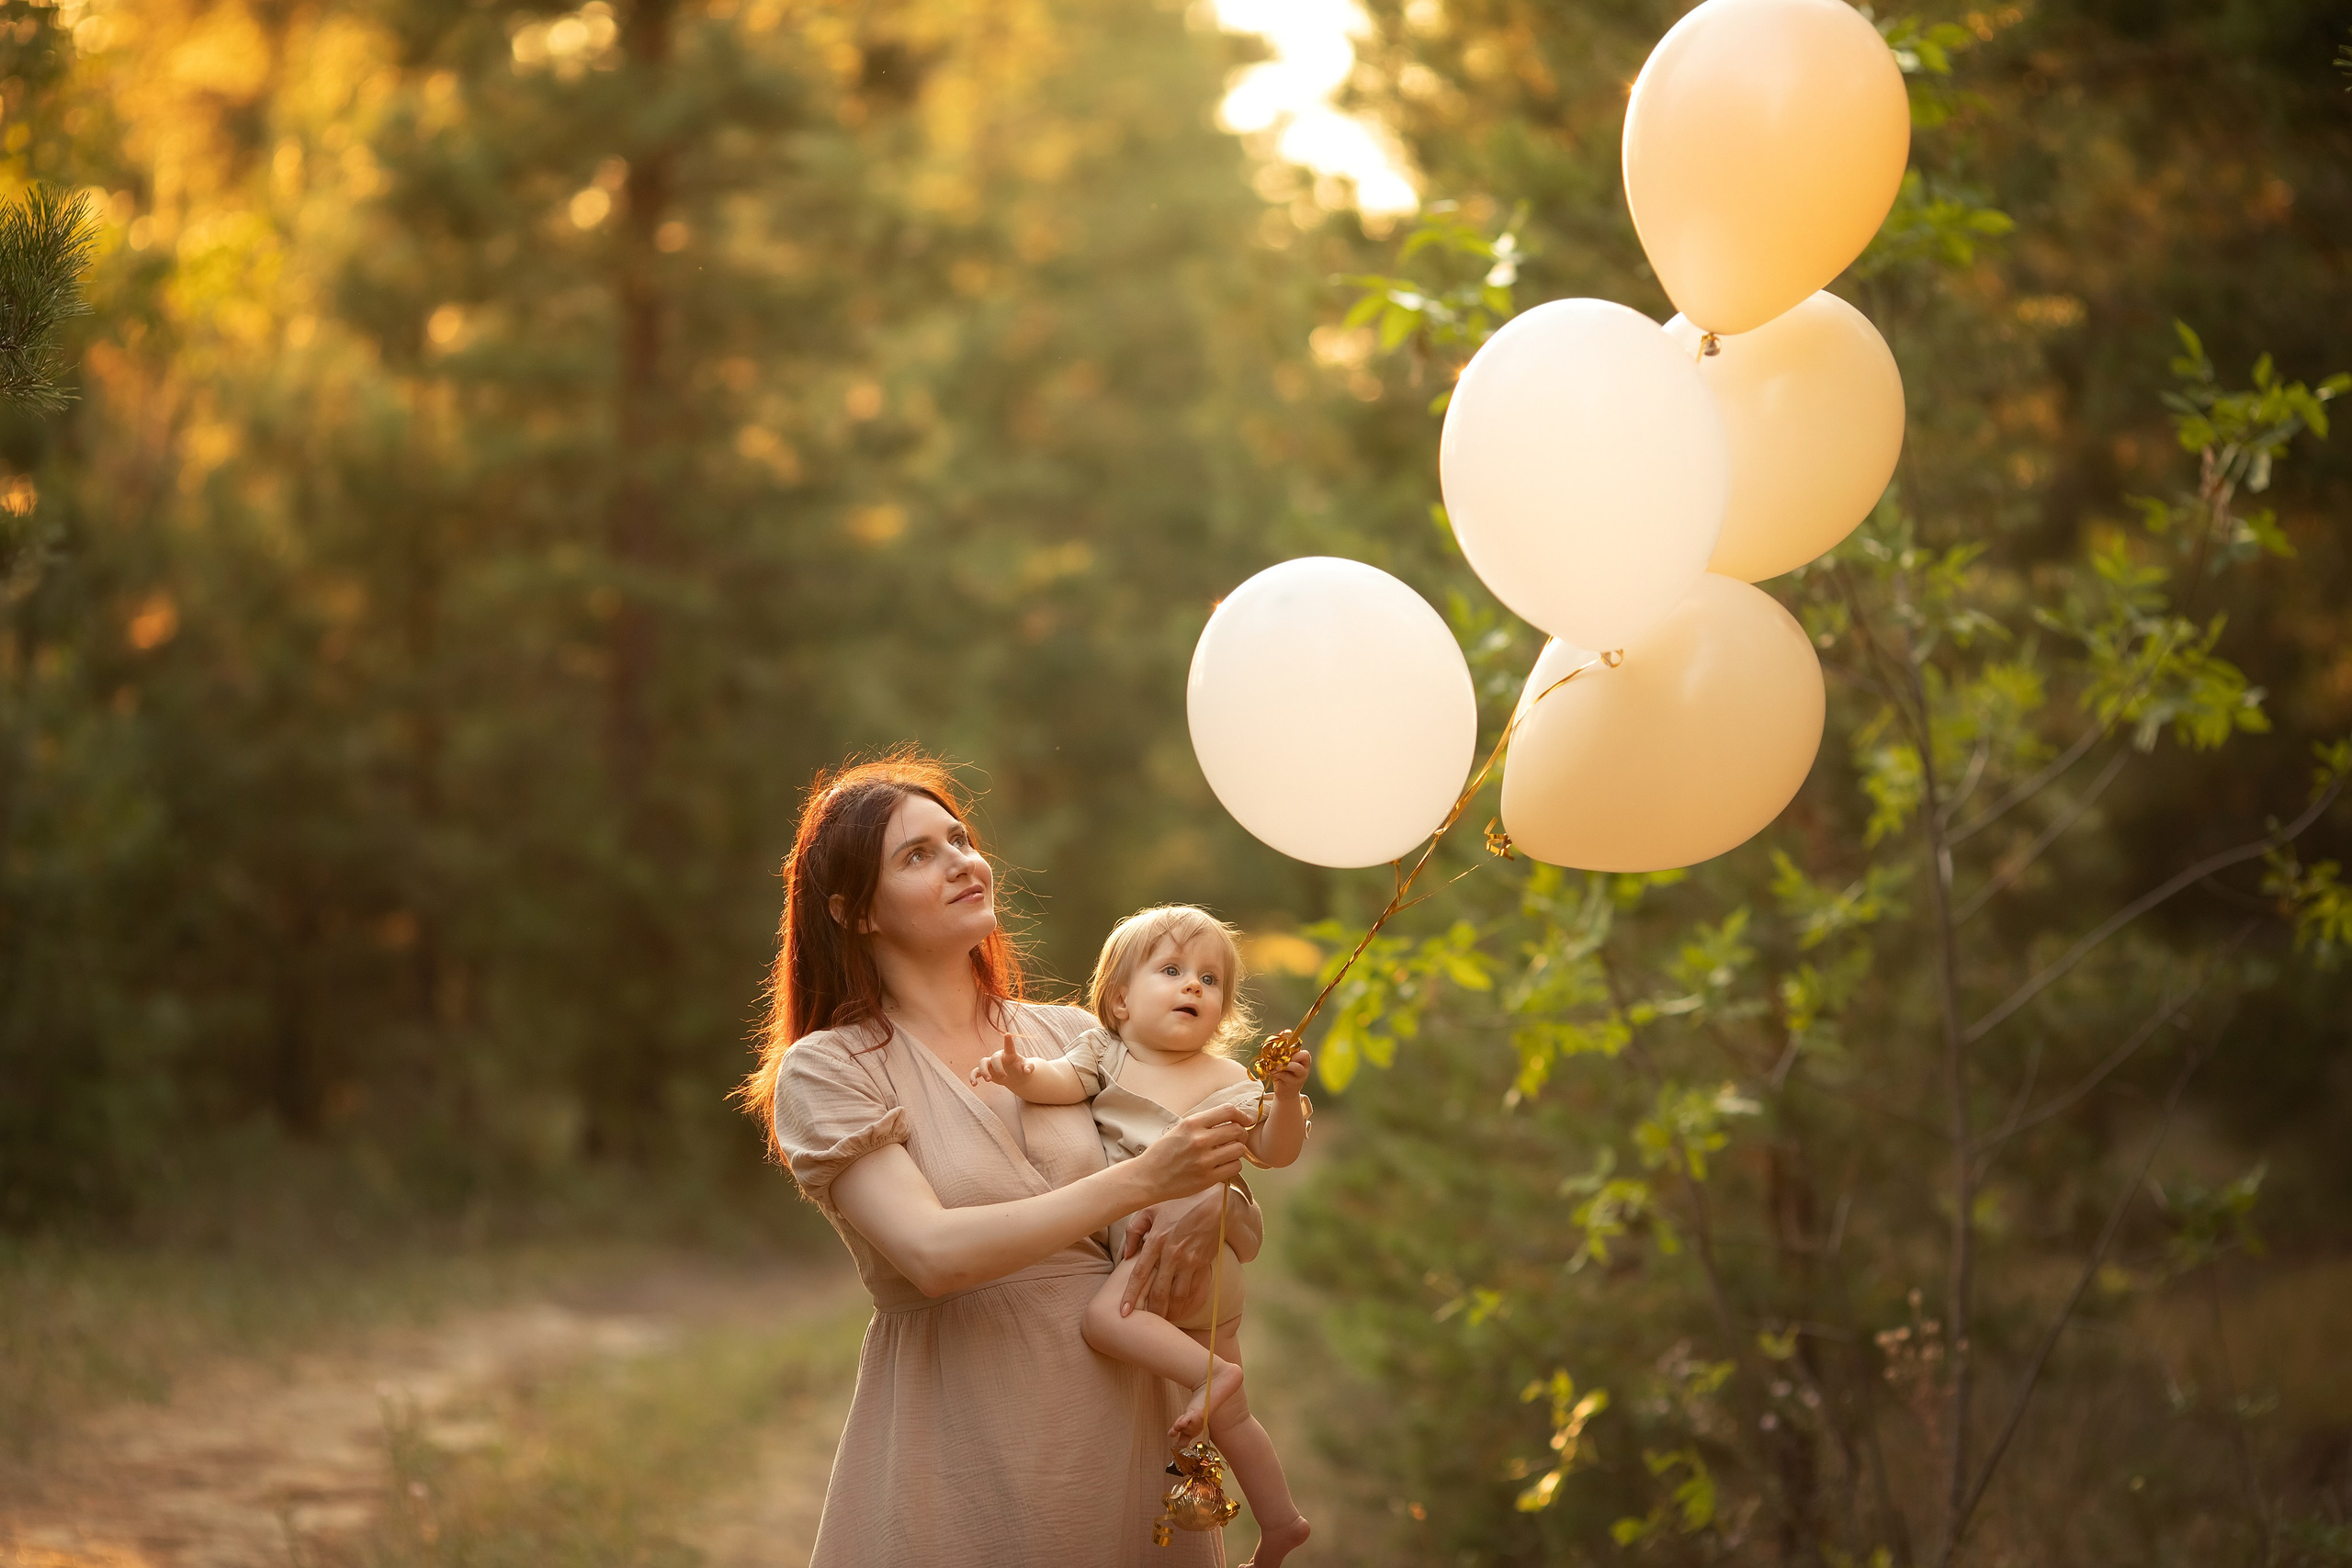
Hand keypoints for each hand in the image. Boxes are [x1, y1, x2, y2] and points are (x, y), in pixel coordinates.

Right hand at [969, 1038, 1031, 1090]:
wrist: (1015, 1075)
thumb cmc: (1021, 1068)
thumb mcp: (1027, 1067)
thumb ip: (1029, 1067)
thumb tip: (1028, 1071)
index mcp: (1009, 1054)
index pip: (1009, 1046)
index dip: (1008, 1041)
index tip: (1008, 1035)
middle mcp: (998, 1057)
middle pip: (994, 1058)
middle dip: (998, 1067)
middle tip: (1004, 1077)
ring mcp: (990, 1063)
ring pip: (982, 1063)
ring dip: (984, 1071)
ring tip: (988, 1080)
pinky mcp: (985, 1071)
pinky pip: (976, 1072)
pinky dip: (973, 1077)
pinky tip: (974, 1084)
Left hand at [1120, 1186, 1235, 1320]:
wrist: (1215, 1203)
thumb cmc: (1180, 1203)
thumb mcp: (1152, 1209)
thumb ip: (1135, 1229)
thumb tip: (1127, 1254)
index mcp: (1157, 1241)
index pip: (1139, 1274)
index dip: (1130, 1295)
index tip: (1123, 1313)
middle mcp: (1172, 1255)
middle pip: (1159, 1292)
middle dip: (1151, 1311)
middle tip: (1144, 1325)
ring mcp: (1190, 1261)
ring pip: (1178, 1296)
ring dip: (1170, 1312)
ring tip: (1163, 1322)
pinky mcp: (1203, 1264)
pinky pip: (1194, 1291)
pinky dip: (1187, 1304)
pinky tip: (1181, 1311)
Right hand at [1131, 1103, 1249, 1202]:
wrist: (1149, 1177)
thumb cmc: (1164, 1153)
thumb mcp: (1180, 1129)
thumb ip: (1203, 1123)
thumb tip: (1231, 1118)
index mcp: (1191, 1124)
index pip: (1228, 1111)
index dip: (1241, 1115)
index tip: (1245, 1120)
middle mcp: (1199, 1140)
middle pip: (1237, 1130)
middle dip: (1241, 1133)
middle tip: (1236, 1138)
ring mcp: (1204, 1160)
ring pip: (1239, 1149)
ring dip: (1237, 1150)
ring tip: (1227, 1153)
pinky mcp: (1208, 1178)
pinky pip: (1235, 1167)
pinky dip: (1233, 1165)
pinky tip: (1223, 1165)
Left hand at [1269, 1046, 1310, 1096]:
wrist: (1284, 1093)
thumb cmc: (1282, 1075)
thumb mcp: (1282, 1063)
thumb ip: (1280, 1056)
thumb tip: (1271, 1049)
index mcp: (1303, 1060)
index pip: (1303, 1051)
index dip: (1293, 1050)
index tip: (1282, 1053)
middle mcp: (1305, 1067)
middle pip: (1303, 1055)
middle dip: (1289, 1056)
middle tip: (1278, 1060)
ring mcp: (1301, 1076)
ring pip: (1297, 1067)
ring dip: (1283, 1065)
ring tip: (1273, 1068)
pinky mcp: (1294, 1084)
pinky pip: (1286, 1075)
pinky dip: (1277, 1073)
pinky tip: (1272, 1073)